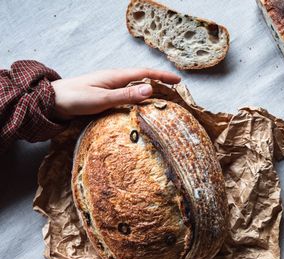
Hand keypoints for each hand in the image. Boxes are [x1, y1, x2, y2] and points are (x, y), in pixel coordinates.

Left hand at [51, 68, 180, 119]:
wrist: (53, 102)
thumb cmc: (75, 99)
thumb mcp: (103, 99)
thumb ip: (126, 95)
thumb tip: (149, 89)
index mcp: (116, 77)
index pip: (145, 74)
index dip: (162, 77)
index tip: (179, 81)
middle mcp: (115, 80)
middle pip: (143, 79)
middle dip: (160, 84)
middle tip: (177, 93)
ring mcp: (110, 88)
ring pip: (136, 88)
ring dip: (150, 92)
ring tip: (165, 101)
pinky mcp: (106, 97)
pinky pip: (128, 96)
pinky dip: (139, 100)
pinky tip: (142, 108)